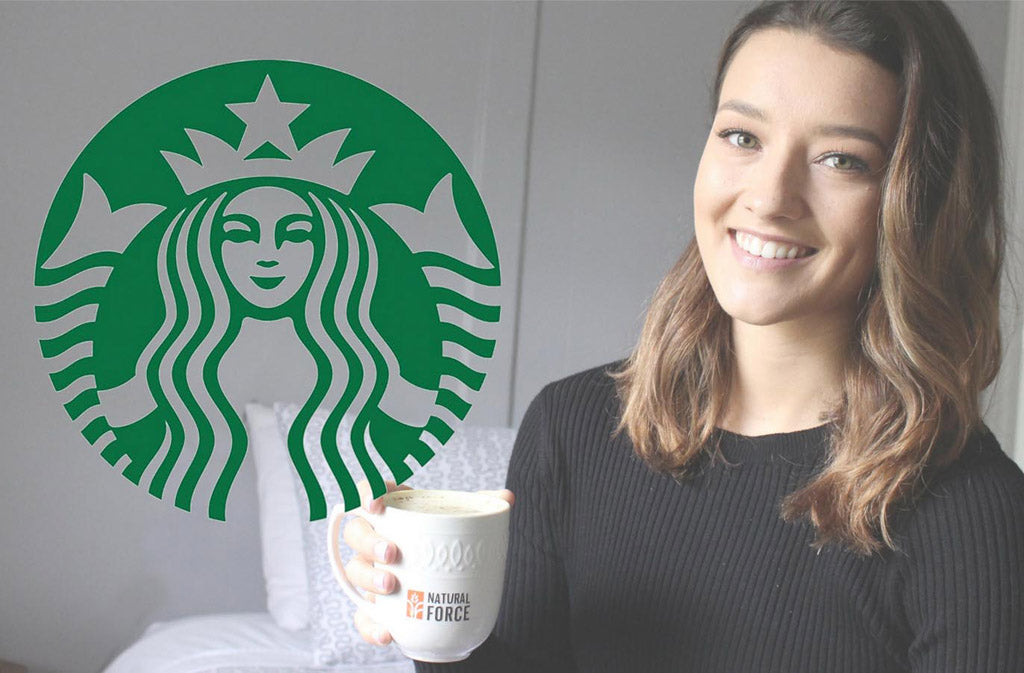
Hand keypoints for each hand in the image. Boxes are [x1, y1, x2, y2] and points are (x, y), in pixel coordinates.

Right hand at [342, 479, 514, 645]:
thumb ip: (482, 509)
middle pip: (356, 532)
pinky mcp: (374, 608)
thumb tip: (507, 497)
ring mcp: (371, 574)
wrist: (448, 595)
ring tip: (391, 586)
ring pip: (354, 571)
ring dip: (368, 578)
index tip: (375, 503)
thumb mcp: (463, 527)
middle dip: (369, 541)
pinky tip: (387, 632)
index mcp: (395, 513)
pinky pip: (362, 617)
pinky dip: (371, 625)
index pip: (370, 493)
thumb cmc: (447, 548)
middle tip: (391, 553)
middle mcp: (376, 540)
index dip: (365, 492)